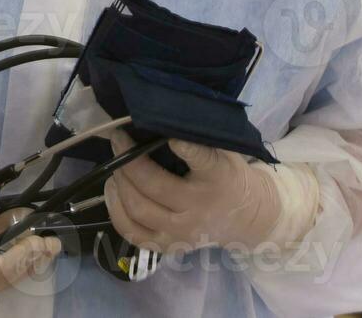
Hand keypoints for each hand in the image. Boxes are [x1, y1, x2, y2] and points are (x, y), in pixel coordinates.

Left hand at [103, 132, 285, 254]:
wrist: (248, 218)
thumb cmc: (229, 175)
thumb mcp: (225, 152)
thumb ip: (199, 138)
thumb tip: (160, 115)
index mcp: (218, 178)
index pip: (203, 162)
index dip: (186, 148)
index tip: (170, 136)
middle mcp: (199, 207)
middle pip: (154, 186)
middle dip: (128, 160)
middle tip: (117, 139)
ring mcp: (182, 232)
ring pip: (139, 209)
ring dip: (120, 183)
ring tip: (114, 164)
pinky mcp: (169, 246)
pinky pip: (133, 233)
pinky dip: (115, 210)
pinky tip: (113, 190)